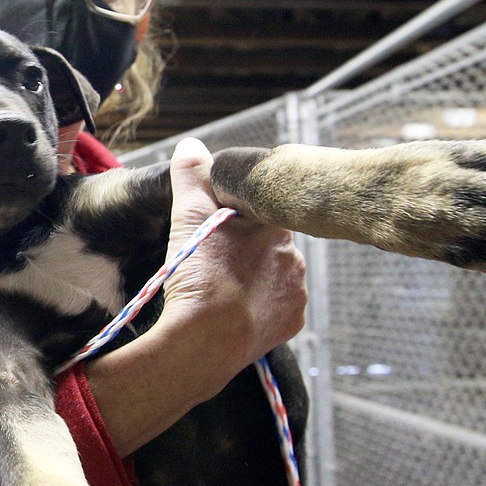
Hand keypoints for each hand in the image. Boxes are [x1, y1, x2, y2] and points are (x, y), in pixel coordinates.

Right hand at [85, 137, 306, 454]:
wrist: (205, 339)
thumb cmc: (199, 274)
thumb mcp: (189, 217)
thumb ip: (192, 177)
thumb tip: (192, 146)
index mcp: (275, 224)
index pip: (259, 211)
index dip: (235, 220)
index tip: (216, 231)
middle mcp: (295, 254)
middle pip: (267, 244)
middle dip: (245, 250)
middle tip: (214, 264)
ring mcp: (296, 290)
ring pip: (274, 275)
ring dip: (254, 278)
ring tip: (222, 289)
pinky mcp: (293, 321)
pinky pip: (278, 307)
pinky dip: (260, 307)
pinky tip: (237, 310)